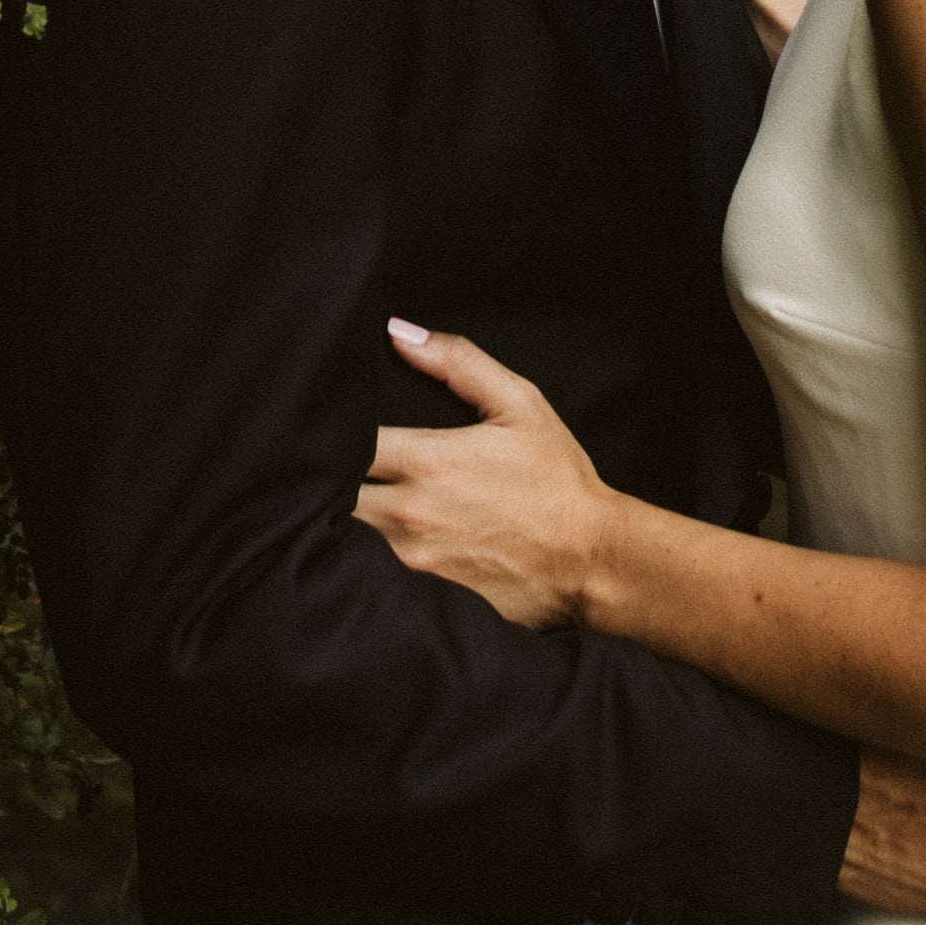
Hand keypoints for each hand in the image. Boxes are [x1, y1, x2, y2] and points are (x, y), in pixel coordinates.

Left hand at [356, 322, 611, 628]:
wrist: (587, 557)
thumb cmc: (555, 479)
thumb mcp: (519, 403)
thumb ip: (457, 362)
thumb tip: (401, 333)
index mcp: (428, 460)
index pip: (348, 441)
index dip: (338, 428)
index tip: (346, 420)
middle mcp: (409, 513)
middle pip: (338, 490)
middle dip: (341, 472)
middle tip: (353, 457)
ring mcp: (413, 557)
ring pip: (356, 528)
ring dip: (361, 507)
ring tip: (381, 489)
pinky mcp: (423, 591)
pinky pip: (382, 562)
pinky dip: (383, 544)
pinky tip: (408, 529)